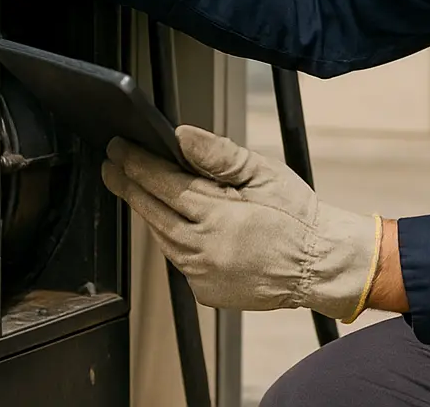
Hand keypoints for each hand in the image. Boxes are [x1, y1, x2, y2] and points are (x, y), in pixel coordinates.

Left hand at [102, 127, 382, 321]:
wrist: (318, 264)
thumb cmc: (297, 215)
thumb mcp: (264, 174)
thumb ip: (219, 156)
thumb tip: (182, 137)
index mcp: (218, 216)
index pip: (163, 184)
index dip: (137, 164)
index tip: (118, 149)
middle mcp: (204, 249)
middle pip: (153, 212)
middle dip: (129, 186)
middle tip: (111, 167)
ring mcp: (203, 274)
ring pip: (162, 238)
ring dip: (148, 213)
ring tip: (138, 190)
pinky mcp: (206, 291)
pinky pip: (178, 260)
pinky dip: (171, 240)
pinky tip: (173, 223)